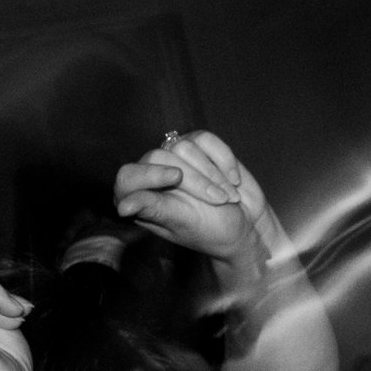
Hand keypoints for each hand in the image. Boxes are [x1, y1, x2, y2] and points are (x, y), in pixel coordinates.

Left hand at [113, 130, 271, 272]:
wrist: (248, 226)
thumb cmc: (213, 231)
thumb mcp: (184, 223)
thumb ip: (154, 209)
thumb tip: (122, 208)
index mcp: (141, 198)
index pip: (128, 176)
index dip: (149, 174)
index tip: (176, 177)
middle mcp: (153, 174)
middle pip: (161, 157)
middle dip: (196, 180)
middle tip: (219, 200)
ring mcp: (176, 157)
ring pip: (185, 146)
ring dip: (213, 173)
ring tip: (227, 196)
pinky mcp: (198, 147)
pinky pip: (206, 139)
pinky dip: (224, 159)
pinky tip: (232, 179)